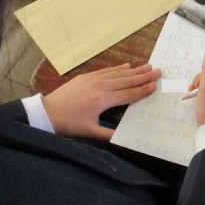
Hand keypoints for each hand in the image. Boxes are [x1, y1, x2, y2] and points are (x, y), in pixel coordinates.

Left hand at [42, 63, 160, 140]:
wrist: (47, 112)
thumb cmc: (69, 124)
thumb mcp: (89, 132)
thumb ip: (108, 135)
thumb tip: (126, 138)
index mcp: (102, 100)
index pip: (128, 95)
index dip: (142, 90)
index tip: (155, 86)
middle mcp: (100, 87)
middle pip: (126, 81)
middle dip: (143, 76)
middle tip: (158, 71)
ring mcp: (93, 80)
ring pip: (118, 74)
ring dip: (134, 70)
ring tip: (147, 66)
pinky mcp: (86, 77)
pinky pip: (106, 71)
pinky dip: (118, 68)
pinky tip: (127, 66)